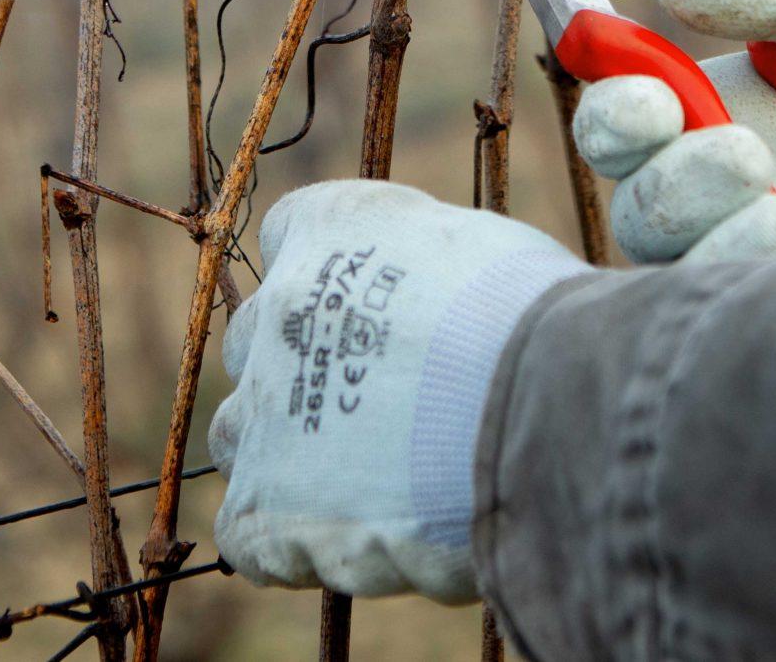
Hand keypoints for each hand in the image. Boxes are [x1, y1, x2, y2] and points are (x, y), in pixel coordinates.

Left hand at [207, 181, 586, 602]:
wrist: (537, 402)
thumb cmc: (535, 320)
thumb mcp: (479, 250)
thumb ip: (425, 272)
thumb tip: (437, 310)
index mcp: (328, 229)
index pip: (292, 233)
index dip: (334, 284)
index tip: (377, 314)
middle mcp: (276, 312)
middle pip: (258, 338)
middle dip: (304, 369)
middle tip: (382, 404)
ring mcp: (262, 412)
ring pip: (237, 434)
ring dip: (285, 455)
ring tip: (366, 483)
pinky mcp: (265, 508)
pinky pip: (246, 534)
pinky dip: (288, 545)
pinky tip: (354, 544)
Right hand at [573, 0, 775, 259]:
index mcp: (748, 101)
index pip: (633, 108)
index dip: (613, 99)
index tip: (649, 89)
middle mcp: (746, 185)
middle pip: (631, 194)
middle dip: (654, 170)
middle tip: (737, 149)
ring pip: (671, 261)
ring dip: (704, 224)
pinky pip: (739, 314)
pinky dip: (752, 274)